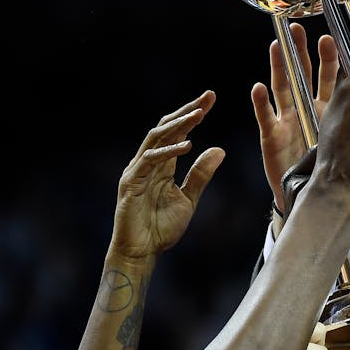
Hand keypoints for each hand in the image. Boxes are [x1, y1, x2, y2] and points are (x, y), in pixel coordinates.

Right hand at [109, 91, 223, 260]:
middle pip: (166, 128)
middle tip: (207, 97)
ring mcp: (137, 170)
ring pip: (156, 138)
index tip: (211, 99)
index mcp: (161, 165)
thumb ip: (200, 175)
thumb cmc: (161, 229)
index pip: (177, 132)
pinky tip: (187, 146)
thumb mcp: (188, 199)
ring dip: (178, 125)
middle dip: (187, 111)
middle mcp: (147, 162)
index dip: (193, 115)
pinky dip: (168, 152)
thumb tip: (219, 149)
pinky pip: (149, 160)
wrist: (141, 253)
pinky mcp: (131, 182)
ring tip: (199, 115)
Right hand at [250, 22, 337, 216]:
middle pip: (303, 74)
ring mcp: (287, 122)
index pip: (330, 76)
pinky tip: (258, 87)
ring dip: (278, 65)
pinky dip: (260, 101)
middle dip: (301, 50)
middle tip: (299, 28)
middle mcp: (306, 110)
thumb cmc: (335, 169)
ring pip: (282, 87)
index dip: (331, 56)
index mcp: (328, 109)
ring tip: (276, 45)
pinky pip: (265, 117)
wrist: (318, 197)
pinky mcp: (272, 138)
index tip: (333, 38)